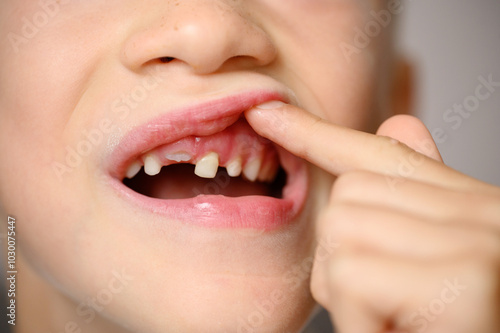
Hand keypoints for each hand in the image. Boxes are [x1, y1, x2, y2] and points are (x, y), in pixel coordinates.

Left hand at [246, 102, 499, 332]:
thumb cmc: (450, 318)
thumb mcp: (434, 257)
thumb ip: (416, 198)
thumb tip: (397, 125)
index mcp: (467, 205)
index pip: (379, 155)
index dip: (315, 133)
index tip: (265, 112)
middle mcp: (480, 212)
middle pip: (348, 204)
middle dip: (346, 263)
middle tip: (389, 307)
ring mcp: (476, 241)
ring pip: (342, 239)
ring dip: (353, 298)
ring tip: (399, 323)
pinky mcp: (462, 281)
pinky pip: (356, 279)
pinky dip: (363, 322)